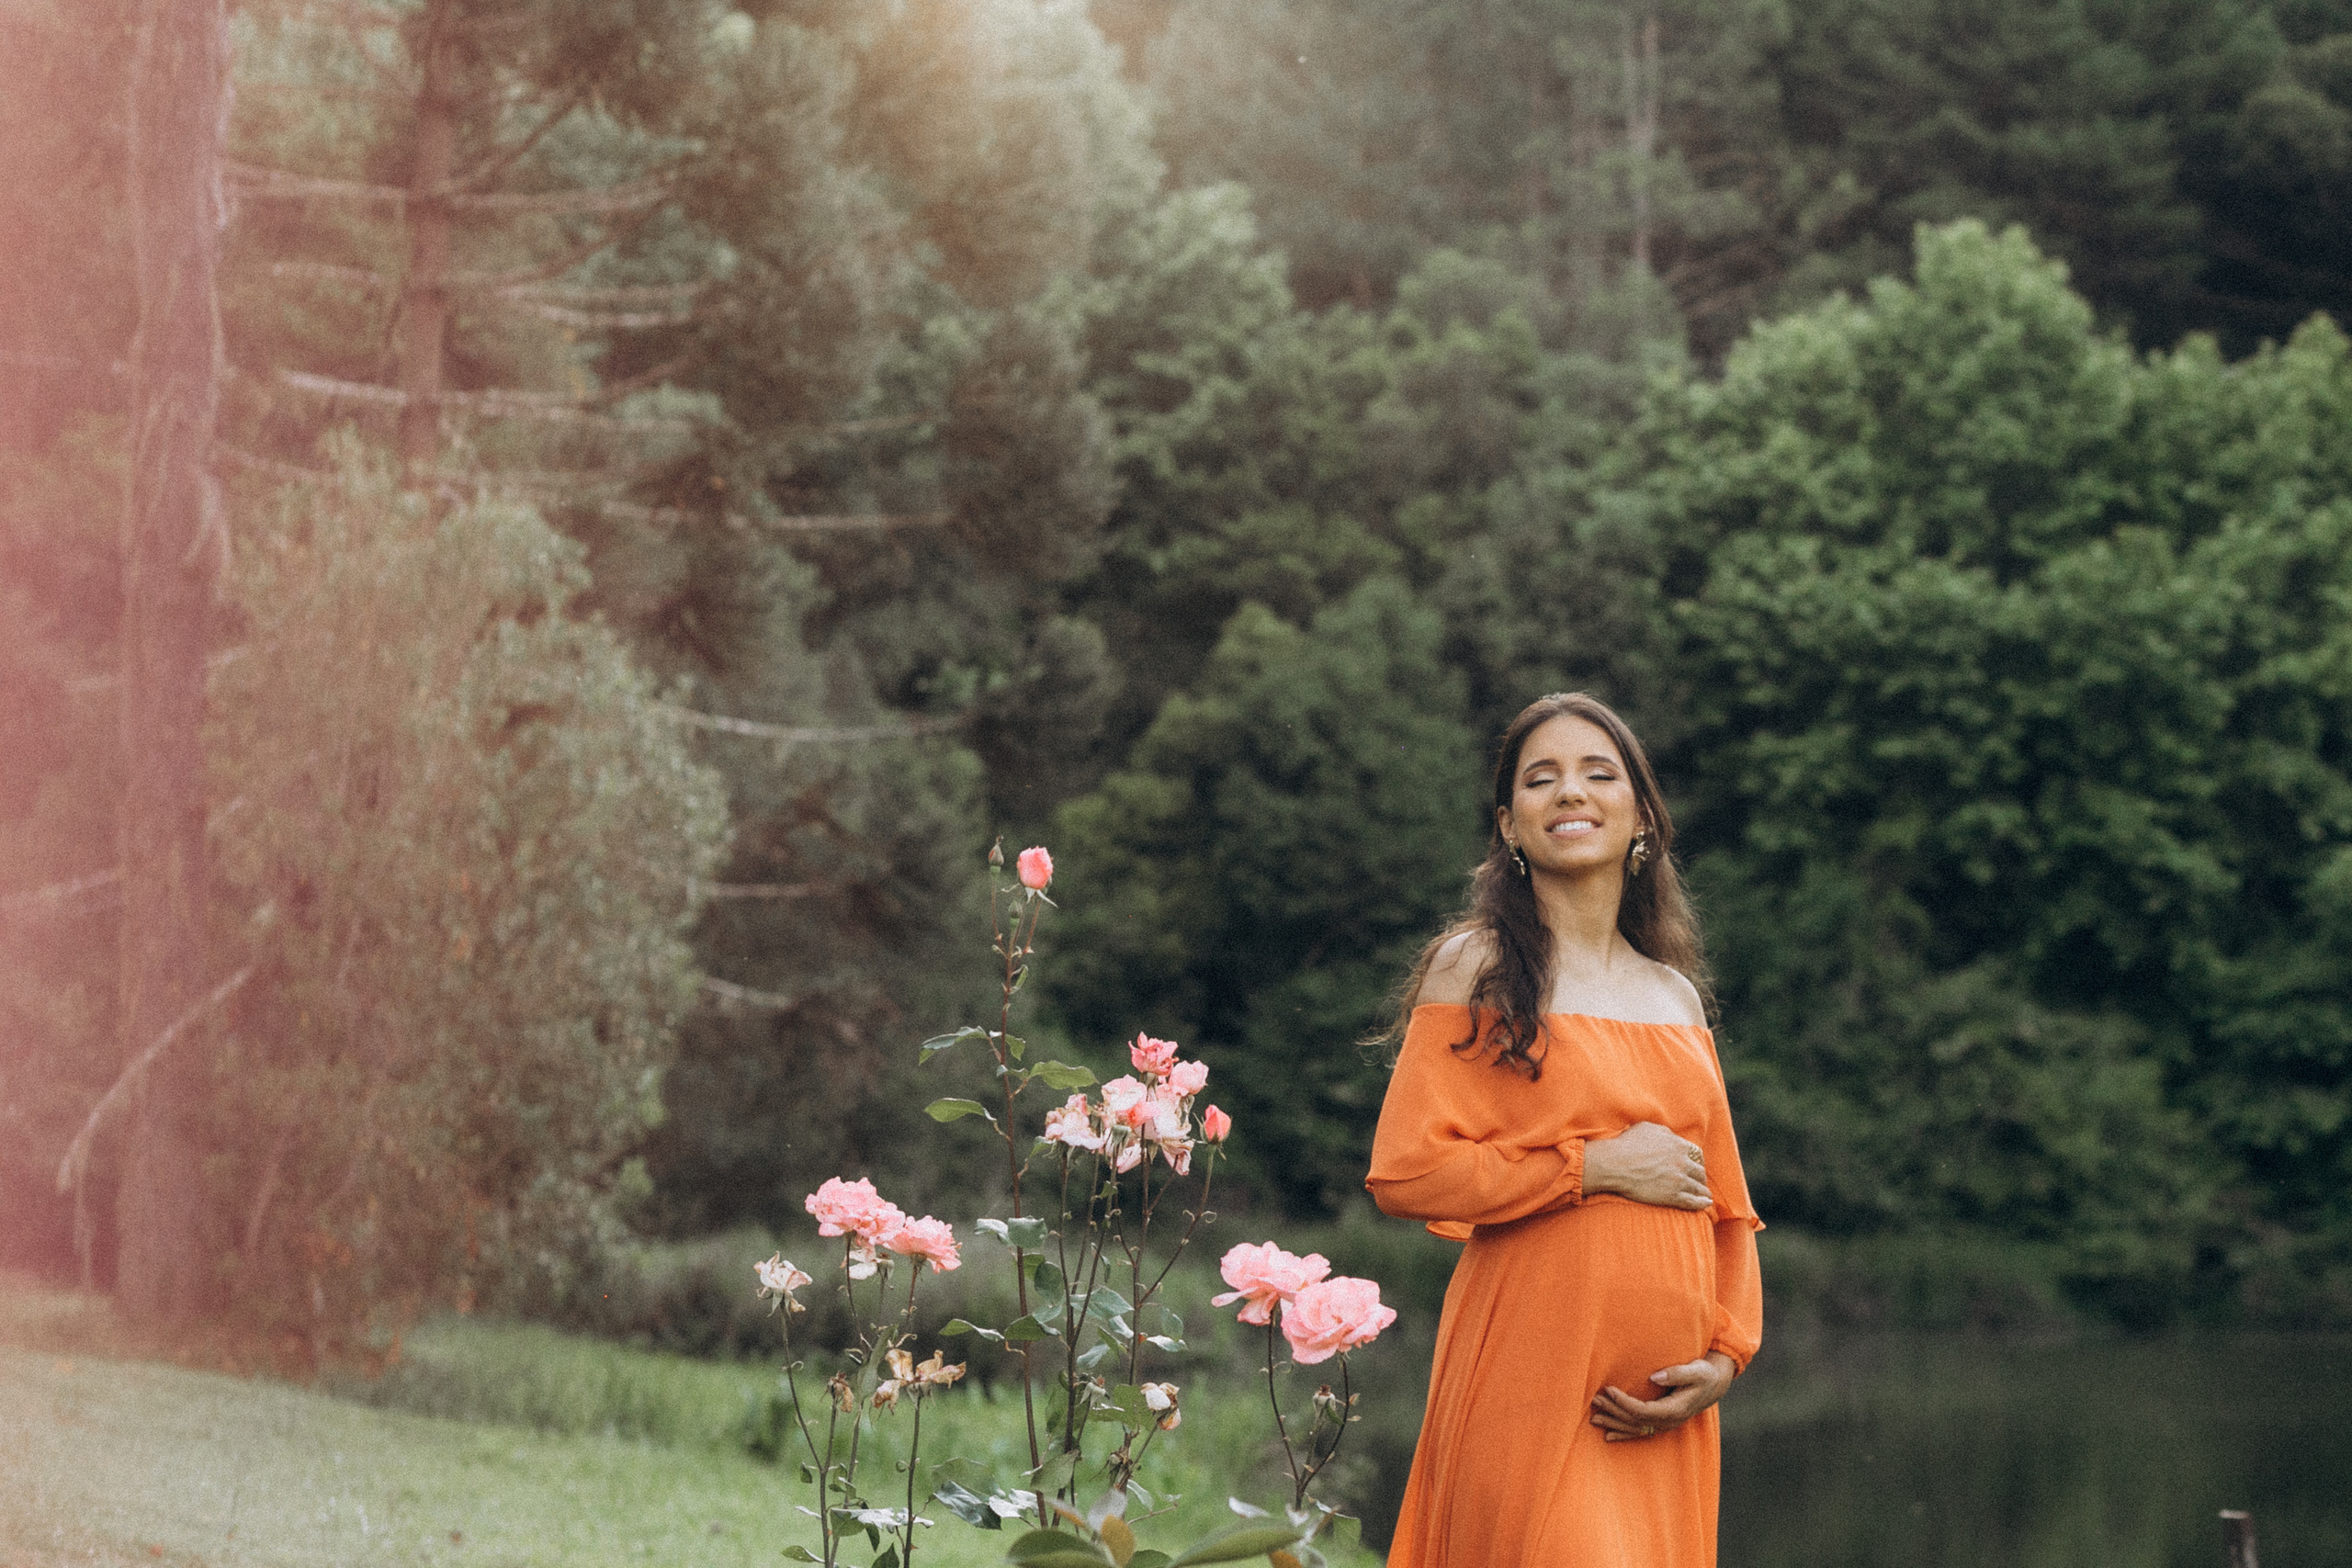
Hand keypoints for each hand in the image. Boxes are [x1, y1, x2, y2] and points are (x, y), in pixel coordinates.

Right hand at [1582, 1121, 1710, 1209]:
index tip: (1693, 1165)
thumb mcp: (1647, 1128)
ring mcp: (1679, 1180)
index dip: (1695, 1160)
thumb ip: (1664, 1132)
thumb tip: (1671, 1136)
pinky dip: (1701, 1203)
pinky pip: (1692, 1201)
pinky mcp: (1673, 1196)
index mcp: (1678, 1145)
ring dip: (1703, 1191)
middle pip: (1699, 1171)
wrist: (1615, 1164)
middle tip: (1699, 1181)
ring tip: (1705, 1195)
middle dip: (1700, 1176)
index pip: (1694, 1153)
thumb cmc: (1626, 1144)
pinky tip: (1706, 1204)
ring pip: (1698, 1187)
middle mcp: (1682, 1162)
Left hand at [1589, 1353, 1735, 1442]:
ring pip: (1635, 1428)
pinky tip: (1608, 1435)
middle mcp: (1668, 1422)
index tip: (1609, 1389)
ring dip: (1614, 1423)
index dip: (1624, 1402)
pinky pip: (1639, 1432)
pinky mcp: (1661, 1423)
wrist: (1714, 1385)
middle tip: (1594, 1400)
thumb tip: (1654, 1377)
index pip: (1643, 1411)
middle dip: (1614, 1411)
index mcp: (1674, 1410)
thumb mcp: (1695, 1370)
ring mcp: (1665, 1425)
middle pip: (1635, 1421)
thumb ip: (1676, 1373)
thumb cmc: (1704, 1374)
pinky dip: (1623, 1433)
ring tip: (1593, 1417)